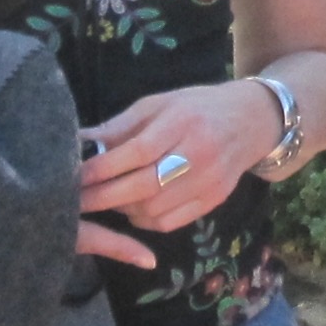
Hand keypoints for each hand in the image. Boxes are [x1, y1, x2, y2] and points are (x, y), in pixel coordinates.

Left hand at [74, 78, 279, 264]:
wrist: (250, 122)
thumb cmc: (195, 108)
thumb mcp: (158, 103)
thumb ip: (121, 125)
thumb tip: (81, 141)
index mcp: (182, 122)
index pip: (138, 151)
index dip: (103, 167)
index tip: (75, 176)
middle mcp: (199, 153)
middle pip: (145, 185)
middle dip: (104, 196)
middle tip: (76, 201)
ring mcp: (210, 181)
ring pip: (155, 209)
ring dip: (123, 209)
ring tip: (106, 199)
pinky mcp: (214, 201)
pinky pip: (170, 222)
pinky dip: (144, 221)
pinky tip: (133, 208)